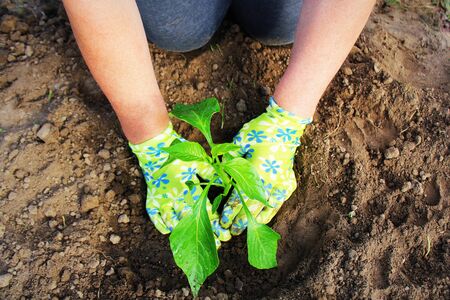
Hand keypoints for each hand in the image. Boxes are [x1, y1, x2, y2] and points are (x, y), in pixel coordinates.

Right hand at [130, 123, 230, 246]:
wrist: (155, 148)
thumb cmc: (179, 154)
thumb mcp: (198, 161)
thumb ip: (212, 173)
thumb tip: (227, 182)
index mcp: (189, 188)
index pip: (205, 210)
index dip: (216, 223)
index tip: (225, 233)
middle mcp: (176, 196)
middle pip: (193, 220)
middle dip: (206, 233)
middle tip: (218, 245)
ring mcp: (163, 200)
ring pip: (174, 222)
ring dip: (186, 233)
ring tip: (196, 243)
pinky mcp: (152, 200)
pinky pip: (156, 217)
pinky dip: (162, 225)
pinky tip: (170, 231)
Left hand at [220, 97, 310, 234]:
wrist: (285, 125)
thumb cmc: (260, 131)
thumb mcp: (240, 143)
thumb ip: (229, 160)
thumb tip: (217, 174)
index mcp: (256, 172)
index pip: (240, 198)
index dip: (230, 210)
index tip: (221, 219)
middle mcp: (270, 182)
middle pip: (252, 208)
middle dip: (240, 221)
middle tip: (229, 230)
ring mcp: (281, 184)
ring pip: (266, 209)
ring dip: (254, 221)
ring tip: (244, 230)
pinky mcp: (288, 183)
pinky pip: (278, 203)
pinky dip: (269, 213)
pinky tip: (261, 220)